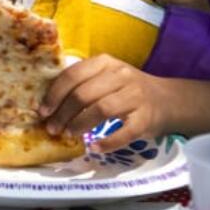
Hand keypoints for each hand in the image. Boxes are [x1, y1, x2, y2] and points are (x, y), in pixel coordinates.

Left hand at [40, 54, 167, 151]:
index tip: (42, 111)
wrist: (167, 100)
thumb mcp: (104, 77)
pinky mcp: (147, 117)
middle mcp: (121, 75)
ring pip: (102, 109)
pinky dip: (107, 141)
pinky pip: (125, 131)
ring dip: (80, 125)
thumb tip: (47, 106)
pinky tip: (94, 147)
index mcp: (105, 63)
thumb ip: (81, 84)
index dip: (54, 95)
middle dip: (63, 113)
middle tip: (53, 129)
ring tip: (69, 135)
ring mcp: (135, 96)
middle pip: (84, 94)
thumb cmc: (125, 90)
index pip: (73, 75)